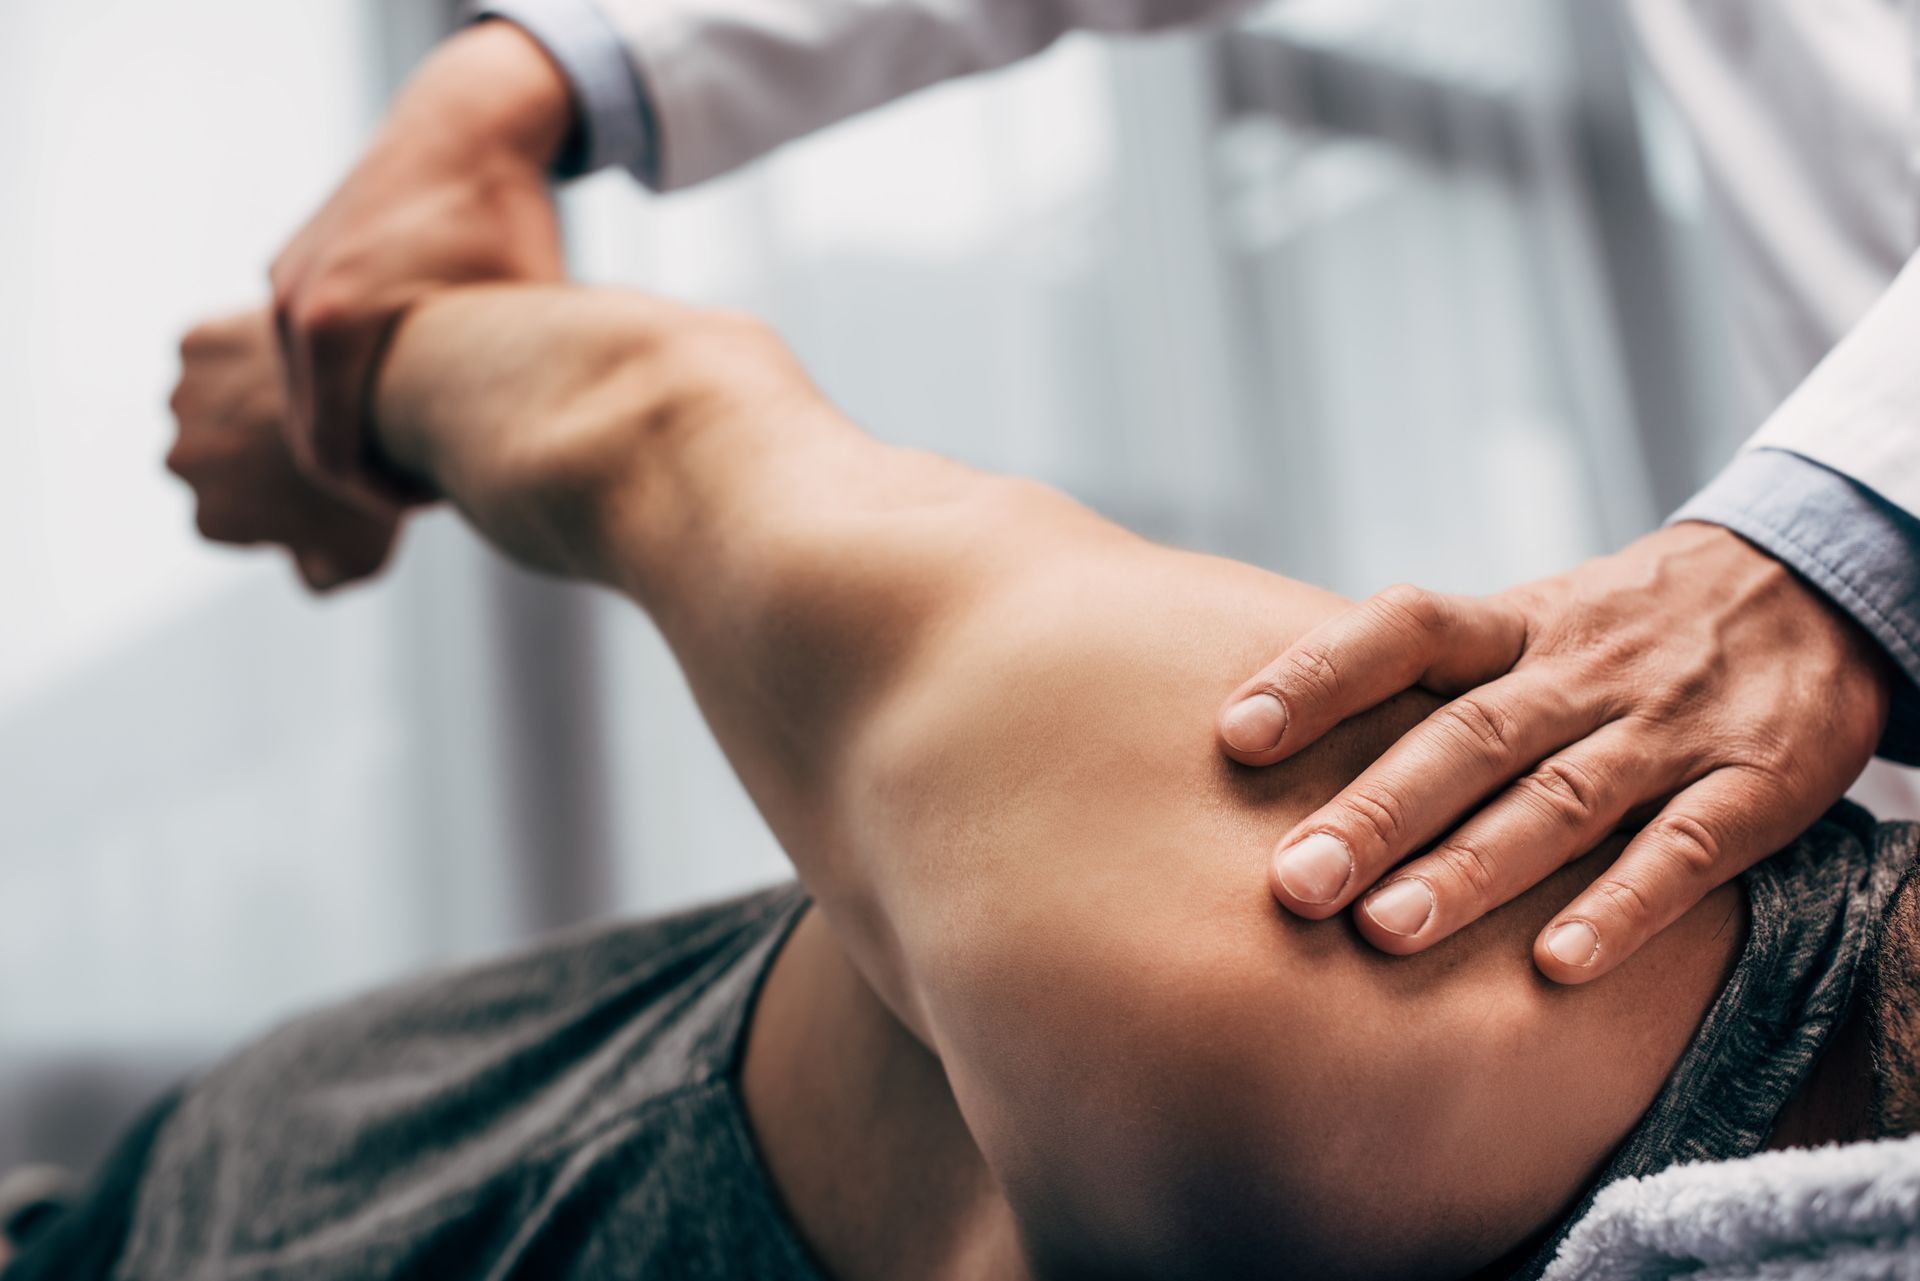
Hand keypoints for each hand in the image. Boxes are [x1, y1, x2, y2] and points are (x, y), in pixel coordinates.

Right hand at [168, 309, 403, 590]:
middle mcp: (183, 463)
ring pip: (207, 401)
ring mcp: (185, 401)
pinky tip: (291, 357)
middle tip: (306, 435)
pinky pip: (215, 349)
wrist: (380, 403)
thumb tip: (306, 577)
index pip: (233, 514)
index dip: (272, 498)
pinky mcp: (196, 345)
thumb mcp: (360, 559)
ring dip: (238, 398)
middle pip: (212, 457)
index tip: (310, 482)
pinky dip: (241, 349)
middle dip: (246, 449)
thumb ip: (320, 578)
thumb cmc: (376, 488)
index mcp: (212, 520)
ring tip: (301, 393)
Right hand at [270, 21, 570, 507]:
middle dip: (366, 468)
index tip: (433, 503)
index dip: (381, 498)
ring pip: (305, 389)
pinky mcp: (293, 262)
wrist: (466, 124)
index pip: (331, 456)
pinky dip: (343, 377)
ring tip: (422, 436)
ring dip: (354, 422)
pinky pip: (306, 346)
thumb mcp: (518, 318)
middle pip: (310, 430)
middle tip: (430, 486)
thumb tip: (537, 481)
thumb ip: (511, 398)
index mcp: (335, 326)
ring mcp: (286, 280)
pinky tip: (405, 383)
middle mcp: (294, 304)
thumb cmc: (506, 221)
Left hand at [1217, 524, 1892, 982]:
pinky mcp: (1757, 785)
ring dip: (1473, 868)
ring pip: (1561, 799)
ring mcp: (1668, 729)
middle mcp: (1582, 672)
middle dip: (1378, 811)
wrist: (1809, 589)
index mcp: (1516, 626)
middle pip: (1469, 737)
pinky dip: (1622, 908)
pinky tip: (1557, 966)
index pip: (1407, 629)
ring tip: (1386, 930)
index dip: (1320, 674)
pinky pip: (1685, 852)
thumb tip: (1262, 738)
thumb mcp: (1527, 623)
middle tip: (1293, 882)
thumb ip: (1424, 679)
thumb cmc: (1617, 633)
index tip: (1235, 734)